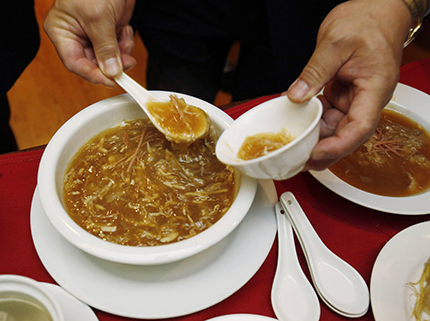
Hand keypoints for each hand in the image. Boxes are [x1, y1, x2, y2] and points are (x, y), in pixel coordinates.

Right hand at [44, 0, 135, 86]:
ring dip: (121, 54)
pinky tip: (126, 30)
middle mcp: (76, 37)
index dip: (94, 75)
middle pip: (94, 64)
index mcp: (62, 32)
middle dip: (112, 63)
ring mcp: (93, 36)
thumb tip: (111, 72)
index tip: (111, 81)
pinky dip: (125, 44)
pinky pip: (118, 49)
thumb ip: (105, 47)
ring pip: (108, 59)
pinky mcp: (108, 33)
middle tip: (127, 62)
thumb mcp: (98, 17)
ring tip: (125, 38)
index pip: (76, 63)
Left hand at [286, 0, 411, 170]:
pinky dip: (315, 124)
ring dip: (318, 140)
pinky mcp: (344, 96)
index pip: (360, 127)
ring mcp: (356, 98)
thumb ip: (315, 72)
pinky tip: (300, 130)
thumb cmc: (367, 22)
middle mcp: (367, 98)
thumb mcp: (334, 43)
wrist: (375, 11)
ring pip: (337, 128)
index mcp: (374, 88)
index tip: (316, 154)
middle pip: (348, 134)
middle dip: (325, 151)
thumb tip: (297, 96)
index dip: (338, 146)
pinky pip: (330, 116)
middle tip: (300, 162)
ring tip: (296, 150)